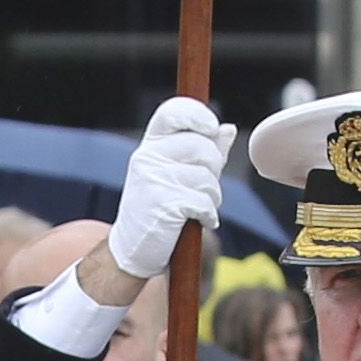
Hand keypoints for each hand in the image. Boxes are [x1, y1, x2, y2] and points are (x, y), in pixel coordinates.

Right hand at [104, 99, 232, 287]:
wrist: (133, 249)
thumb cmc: (158, 208)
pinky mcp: (162, 204)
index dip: (197, 114)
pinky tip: (196, 221)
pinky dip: (207, 215)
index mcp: (151, 144)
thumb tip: (228, 129)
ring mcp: (153, 179)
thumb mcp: (178, 173)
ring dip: (211, 197)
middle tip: (202, 188)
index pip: (173, 111)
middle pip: (202, 146)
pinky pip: (204, 202)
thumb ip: (204, 150)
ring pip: (207, 177)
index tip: (211, 128)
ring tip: (195, 208)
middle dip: (213, 169)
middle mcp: (147, 157)